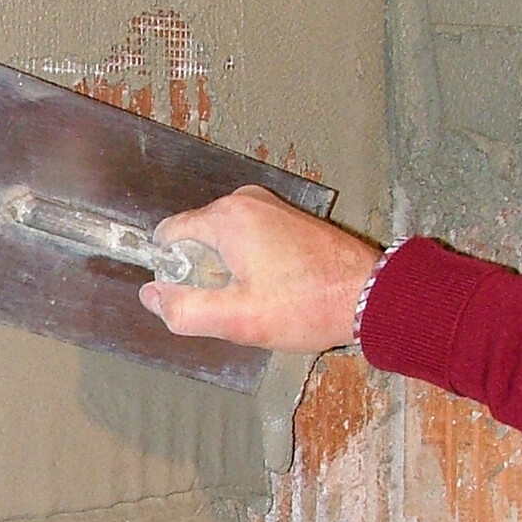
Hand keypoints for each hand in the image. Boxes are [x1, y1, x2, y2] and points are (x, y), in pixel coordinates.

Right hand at [137, 186, 379, 353]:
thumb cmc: (307, 306)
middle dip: (206, 273)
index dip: (174, 272)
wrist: (371, 296)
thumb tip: (151, 295)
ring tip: (262, 297)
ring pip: (222, 241)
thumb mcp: (237, 320)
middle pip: (196, 238)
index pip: (168, 235)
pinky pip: (248, 239)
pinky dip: (252, 263)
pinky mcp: (287, 217)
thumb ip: (184, 310)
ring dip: (230, 271)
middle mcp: (245, 201)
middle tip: (239, 302)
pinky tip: (277, 287)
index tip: (202, 296)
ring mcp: (269, 206)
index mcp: (227, 217)